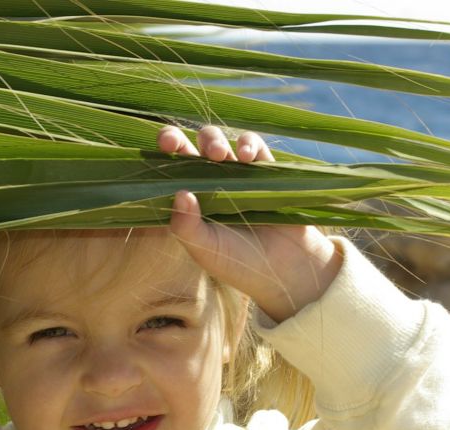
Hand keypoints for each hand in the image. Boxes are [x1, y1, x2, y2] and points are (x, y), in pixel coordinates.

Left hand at [158, 125, 343, 322]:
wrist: (284, 270)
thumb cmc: (238, 263)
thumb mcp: (206, 249)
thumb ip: (186, 227)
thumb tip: (179, 193)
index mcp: (190, 198)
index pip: (169, 167)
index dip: (165, 149)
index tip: (166, 144)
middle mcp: (210, 182)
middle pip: (190, 149)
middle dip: (186, 139)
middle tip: (180, 148)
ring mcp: (237, 175)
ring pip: (220, 141)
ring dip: (216, 140)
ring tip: (220, 155)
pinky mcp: (265, 171)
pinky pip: (254, 146)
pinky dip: (249, 144)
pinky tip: (247, 157)